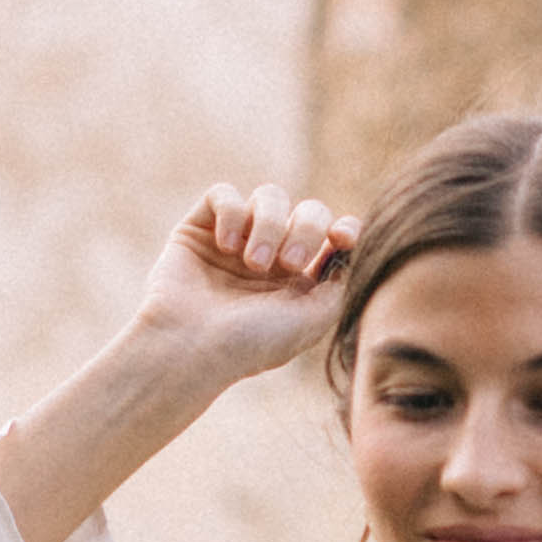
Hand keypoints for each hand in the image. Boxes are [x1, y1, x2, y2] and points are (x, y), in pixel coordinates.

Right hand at [130, 181, 351, 385]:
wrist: (190, 348)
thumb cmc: (252, 343)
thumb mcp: (313, 320)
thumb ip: (342, 282)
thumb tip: (351, 250)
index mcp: (301, 280)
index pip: (335, 238)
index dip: (346, 229)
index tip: (341, 238)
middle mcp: (272, 257)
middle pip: (308, 210)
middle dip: (306, 229)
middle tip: (289, 263)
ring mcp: (236, 240)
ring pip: (269, 196)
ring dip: (269, 224)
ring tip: (252, 263)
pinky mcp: (200, 228)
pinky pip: (223, 194)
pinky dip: (231, 212)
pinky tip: (225, 245)